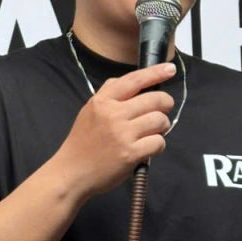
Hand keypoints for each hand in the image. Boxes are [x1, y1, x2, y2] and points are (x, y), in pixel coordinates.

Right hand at [54, 62, 175, 198]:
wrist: (72, 172)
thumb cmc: (82, 142)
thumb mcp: (89, 110)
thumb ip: (109, 94)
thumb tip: (133, 82)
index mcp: (103, 101)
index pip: (134, 80)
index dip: (155, 73)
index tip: (169, 69)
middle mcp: (113, 114)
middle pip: (154, 100)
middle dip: (165, 104)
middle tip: (163, 110)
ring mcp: (123, 134)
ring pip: (160, 120)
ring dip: (162, 126)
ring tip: (153, 132)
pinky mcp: (130, 154)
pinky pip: (158, 142)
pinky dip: (158, 145)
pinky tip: (149, 148)